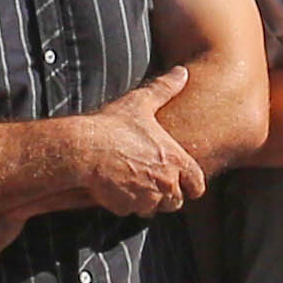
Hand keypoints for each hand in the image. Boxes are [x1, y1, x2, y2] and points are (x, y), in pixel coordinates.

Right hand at [60, 70, 207, 216]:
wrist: (84, 149)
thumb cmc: (113, 126)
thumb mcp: (141, 103)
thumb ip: (165, 89)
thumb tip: (181, 72)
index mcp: (175, 160)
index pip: (197, 186)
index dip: (190, 185)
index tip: (180, 181)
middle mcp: (165, 183)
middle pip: (175, 202)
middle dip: (165, 194)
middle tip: (149, 179)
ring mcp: (146, 198)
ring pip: (153, 208)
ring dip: (145, 200)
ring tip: (131, 180)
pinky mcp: (126, 208)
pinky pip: (130, 211)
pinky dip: (125, 203)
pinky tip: (115, 186)